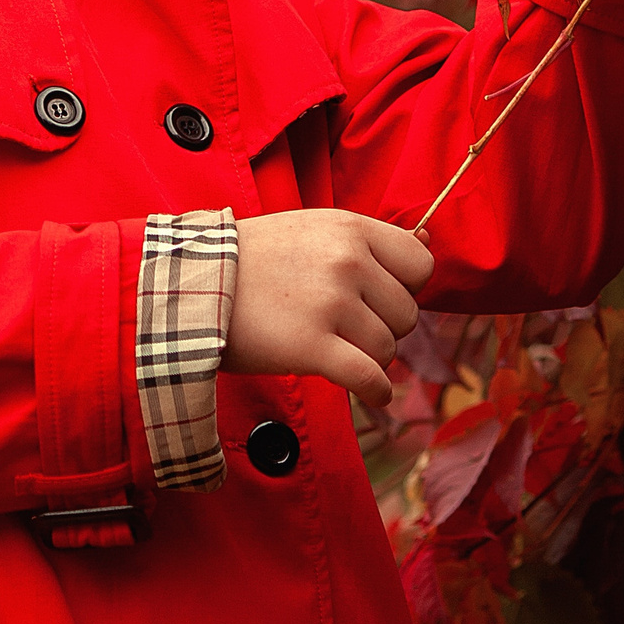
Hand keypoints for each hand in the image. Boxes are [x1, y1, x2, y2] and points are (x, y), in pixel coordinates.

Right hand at [227, 209, 433, 406]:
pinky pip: (371, 379)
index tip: (378, 298)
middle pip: (407, 314)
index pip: (420, 265)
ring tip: (333, 347)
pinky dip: (377, 392)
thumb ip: (367, 240)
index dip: (404, 287)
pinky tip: (372, 394)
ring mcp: (331, 304)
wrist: (194, 282)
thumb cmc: (255, 258)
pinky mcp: (313, 347)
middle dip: (382, 327)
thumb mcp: (313, 228)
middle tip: (344, 326)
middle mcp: (347, 262)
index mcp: (351, 228)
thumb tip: (430, 238)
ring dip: (367, 357)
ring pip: (387, 349)